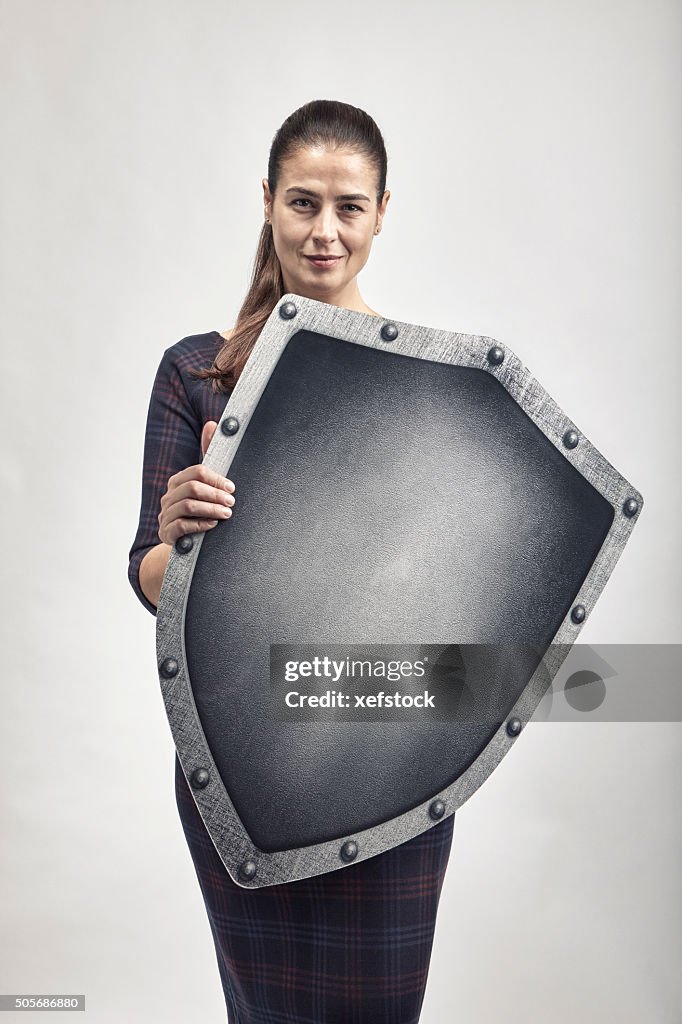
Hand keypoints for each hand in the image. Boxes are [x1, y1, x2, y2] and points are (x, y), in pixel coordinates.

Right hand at [157, 420, 235, 544]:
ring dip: (211, 509)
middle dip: (215, 494)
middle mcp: (169, 496)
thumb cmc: (200, 508)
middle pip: (192, 488)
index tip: (232, 488)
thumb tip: (212, 423)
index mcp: (178, 481)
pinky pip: (181, 526)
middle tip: (232, 502)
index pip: (197, 472)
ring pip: (188, 506)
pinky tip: (212, 525)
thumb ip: (209, 455)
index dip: (216, 479)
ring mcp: (165, 514)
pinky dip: (199, 524)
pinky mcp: (166, 532)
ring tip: (226, 514)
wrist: (187, 540)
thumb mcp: (206, 483)